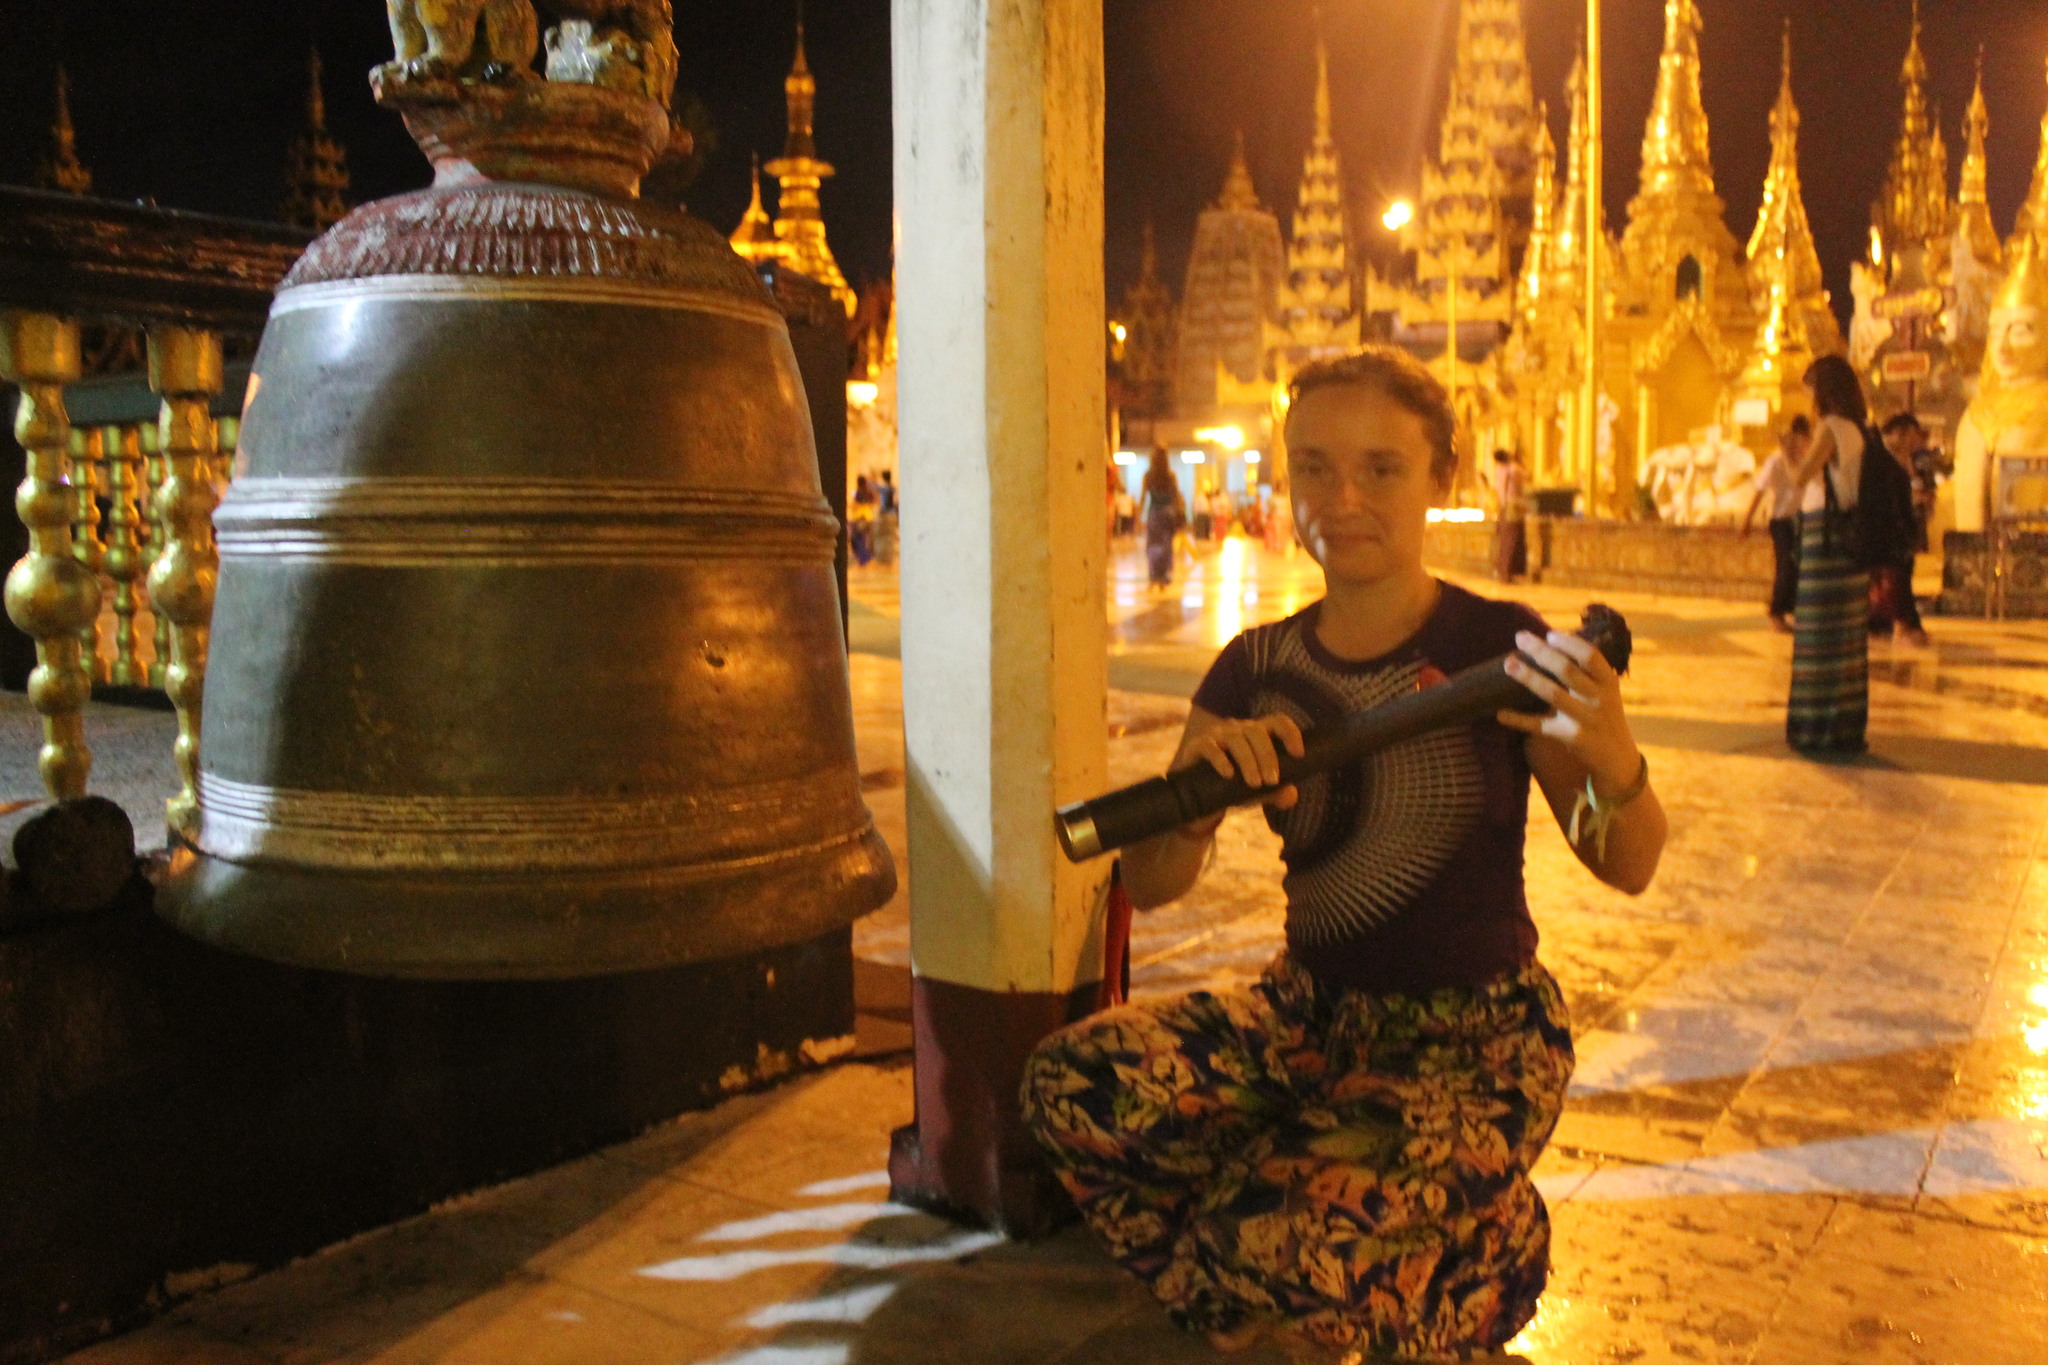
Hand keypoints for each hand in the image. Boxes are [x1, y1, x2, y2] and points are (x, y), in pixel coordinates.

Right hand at [1168, 714, 1305, 836]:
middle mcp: (1238, 730)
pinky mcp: (1197, 746)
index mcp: (1258, 735)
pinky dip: (1220, 760)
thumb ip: (1276, 793)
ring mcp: (1217, 736)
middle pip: (1257, 732)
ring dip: (1248, 761)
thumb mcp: (1257, 793)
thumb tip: (1291, 794)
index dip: (1291, 733)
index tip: (1298, 754)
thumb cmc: (1232, 788)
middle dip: (1267, 756)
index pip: (1278, 722)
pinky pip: (1210, 747)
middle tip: (1272, 781)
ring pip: (1236, 739)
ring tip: (1255, 784)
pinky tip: (1228, 774)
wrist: (1197, 798)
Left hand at [1498, 630, 1642, 793]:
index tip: (1550, 634)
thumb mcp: (1605, 690)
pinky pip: (1540, 726)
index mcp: (1608, 681)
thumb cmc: (1603, 712)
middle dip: (1541, 652)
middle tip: (1520, 638)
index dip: (1570, 643)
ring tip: (1508, 664)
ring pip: (1553, 695)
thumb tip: (1550, 641)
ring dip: (1528, 677)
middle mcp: (1599, 699)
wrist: (1617, 756)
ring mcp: (1585, 719)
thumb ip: (1585, 671)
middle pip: (1567, 671)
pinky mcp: (1571, 738)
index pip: (1591, 656)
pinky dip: (1519, 720)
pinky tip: (1500, 713)